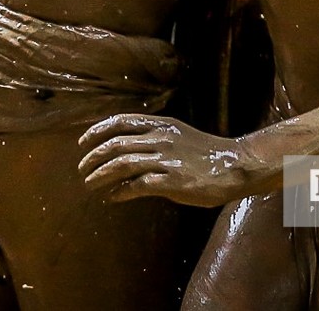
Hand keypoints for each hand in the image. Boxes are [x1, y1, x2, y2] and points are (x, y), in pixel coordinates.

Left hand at [79, 113, 262, 206]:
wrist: (236, 166)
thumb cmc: (206, 153)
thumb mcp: (177, 134)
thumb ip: (153, 138)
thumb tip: (126, 150)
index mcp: (160, 125)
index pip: (119, 122)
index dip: (97, 131)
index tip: (83, 143)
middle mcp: (160, 139)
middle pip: (115, 145)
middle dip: (93, 156)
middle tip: (82, 168)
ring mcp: (165, 160)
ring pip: (121, 164)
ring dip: (100, 175)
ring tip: (90, 183)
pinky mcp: (172, 182)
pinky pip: (138, 186)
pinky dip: (120, 191)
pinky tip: (113, 196)